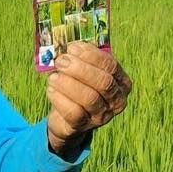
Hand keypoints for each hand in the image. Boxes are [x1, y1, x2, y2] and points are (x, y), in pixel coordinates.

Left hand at [45, 42, 131, 157]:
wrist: (66, 119)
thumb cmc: (77, 87)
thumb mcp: (83, 72)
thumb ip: (81, 58)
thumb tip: (70, 45)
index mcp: (121, 83)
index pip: (111, 66)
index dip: (91, 55)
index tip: (72, 48)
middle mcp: (116, 101)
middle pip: (103, 82)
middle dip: (80, 69)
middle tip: (61, 61)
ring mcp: (102, 116)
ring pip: (89, 98)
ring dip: (68, 83)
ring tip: (53, 77)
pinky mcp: (83, 126)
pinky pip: (74, 112)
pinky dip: (60, 98)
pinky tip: (51, 89)